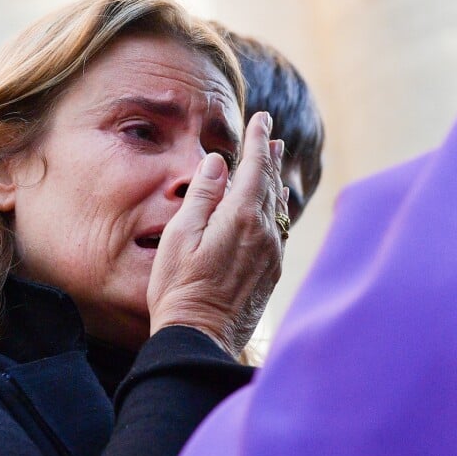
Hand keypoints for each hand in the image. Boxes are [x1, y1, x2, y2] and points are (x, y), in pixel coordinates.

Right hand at [148, 111, 288, 358]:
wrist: (199, 337)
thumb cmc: (179, 289)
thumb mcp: (180, 237)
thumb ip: (201, 196)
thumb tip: (218, 164)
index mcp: (239, 218)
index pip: (254, 167)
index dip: (257, 140)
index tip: (261, 118)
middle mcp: (263, 233)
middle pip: (269, 184)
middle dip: (269, 156)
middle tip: (271, 134)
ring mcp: (270, 254)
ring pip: (277, 207)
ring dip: (275, 180)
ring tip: (275, 160)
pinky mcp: (270, 273)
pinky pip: (278, 230)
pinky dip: (276, 209)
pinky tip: (274, 205)